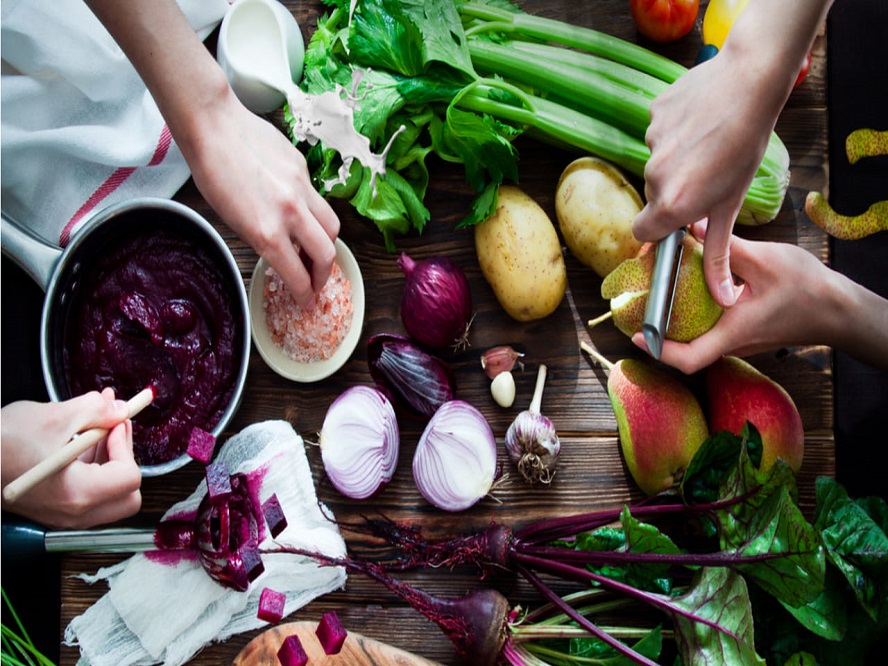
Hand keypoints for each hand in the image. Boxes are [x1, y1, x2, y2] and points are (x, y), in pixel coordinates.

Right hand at [1, 389, 141, 528]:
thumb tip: (120, 411)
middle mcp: (73, 513)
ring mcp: (63, 515)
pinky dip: (91, 468)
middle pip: (127, 495)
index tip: (114, 423)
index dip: (125, 444)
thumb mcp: (54, 417)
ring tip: (97, 423)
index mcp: (77, 494)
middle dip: (124, 456)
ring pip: (109, 495)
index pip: (129, 477)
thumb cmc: (1, 444)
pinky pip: (88, 494)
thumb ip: (97, 412)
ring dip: (109, 458)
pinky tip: (80, 439)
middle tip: (114, 426)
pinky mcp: (53, 509)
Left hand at [84, 0, 340, 308]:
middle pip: (326, 254)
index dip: (304, 295)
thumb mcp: (230, 218)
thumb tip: (281, 253)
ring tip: (315, 249)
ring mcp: (301, 189)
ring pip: (332, 226)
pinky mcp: (304, 169)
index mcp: (266, 232)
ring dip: (327, 244)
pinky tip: (297, 211)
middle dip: (323, 275)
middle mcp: (289, 213)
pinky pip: (318, 199)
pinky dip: (312, 212)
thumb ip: (262, 239)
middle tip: (316, 281)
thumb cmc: (211, 172)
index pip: (298, 276)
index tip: (306, 300)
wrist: (213, 125)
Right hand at [632, 0, 829, 307]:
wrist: (750, 81)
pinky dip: (675, 129)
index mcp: (672, 204)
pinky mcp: (652, 114)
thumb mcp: (732, 204)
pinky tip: (700, 120)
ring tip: (709, 141)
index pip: (643, 231)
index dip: (660, 227)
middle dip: (676, 189)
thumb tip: (723, 297)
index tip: (679, 217)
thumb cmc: (746, 146)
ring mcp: (650, 142)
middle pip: (654, 194)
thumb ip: (718, 254)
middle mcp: (653, 176)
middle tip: (708, 172)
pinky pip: (658, 131)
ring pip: (658, 161)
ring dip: (678, 158)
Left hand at [632, 224, 887, 373]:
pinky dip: (695, 313)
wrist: (839, 309)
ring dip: (677, 320)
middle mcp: (732, 343)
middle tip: (639, 304)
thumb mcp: (765, 261)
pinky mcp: (743, 332)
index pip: (689, 359)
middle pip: (686, 349)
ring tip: (658, 292)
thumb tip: (694, 227)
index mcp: (733, 332)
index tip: (638, 334)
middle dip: (660, 331)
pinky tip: (688, 288)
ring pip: (698, 337)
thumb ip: (727, 248)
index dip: (659, 350)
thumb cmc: (808, 289)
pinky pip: (711, 328)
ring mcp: (738, 340)